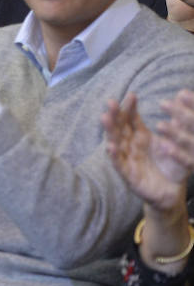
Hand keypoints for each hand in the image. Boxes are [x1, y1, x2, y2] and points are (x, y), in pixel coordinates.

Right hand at [102, 91, 193, 214]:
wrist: (172, 191)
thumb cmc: (171, 165)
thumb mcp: (174, 142)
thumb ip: (175, 123)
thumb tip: (181, 97)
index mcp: (141, 136)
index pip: (132, 119)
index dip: (130, 107)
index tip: (131, 94)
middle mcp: (131, 146)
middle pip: (120, 128)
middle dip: (115, 115)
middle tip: (111, 102)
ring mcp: (127, 159)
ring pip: (115, 142)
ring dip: (109, 131)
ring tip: (105, 118)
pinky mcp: (128, 175)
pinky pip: (119, 164)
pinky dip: (114, 156)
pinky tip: (111, 147)